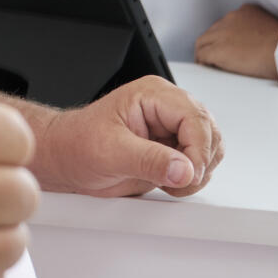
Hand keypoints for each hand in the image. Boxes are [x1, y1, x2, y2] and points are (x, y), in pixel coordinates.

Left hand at [34, 77, 222, 197]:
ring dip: (198, 171)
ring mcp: (172, 130)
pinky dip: (192, 178)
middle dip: (199, 162)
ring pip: (211, 148)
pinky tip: (170, 182)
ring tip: (170, 182)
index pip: (195, 117)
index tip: (188, 174)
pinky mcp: (172, 150)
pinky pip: (199, 163)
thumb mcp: (110, 152)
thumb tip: (184, 169)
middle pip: (209, 132)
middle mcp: (167, 109)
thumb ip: (149, 161)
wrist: (66, 159)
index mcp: (154, 95)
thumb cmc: (78, 144)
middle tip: (177, 181)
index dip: (198, 149)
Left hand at [194, 4, 277, 79]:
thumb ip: (259, 31)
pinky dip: (203, 62)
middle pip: (213, 31)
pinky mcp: (218, 50)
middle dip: (213, 43)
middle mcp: (232, 18)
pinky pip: (202, 55)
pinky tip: (209, 68)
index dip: (225, 36)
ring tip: (209, 64)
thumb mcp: (273, 29)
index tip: (228, 45)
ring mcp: (223, 33)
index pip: (227, 23)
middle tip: (215, 56)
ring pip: (203, 42)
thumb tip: (255, 44)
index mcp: (246, 11)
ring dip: (205, 52)